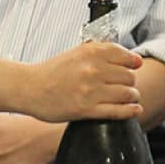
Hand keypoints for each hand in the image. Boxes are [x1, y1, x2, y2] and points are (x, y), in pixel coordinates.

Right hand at [21, 42, 143, 122]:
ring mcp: (90, 90)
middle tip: (125, 85)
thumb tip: (134, 60)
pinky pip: (117, 111)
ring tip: (128, 97)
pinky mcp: (86, 109)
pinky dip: (130, 111)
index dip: (132, 63)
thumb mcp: (78, 52)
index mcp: (91, 52)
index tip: (133, 67)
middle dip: (130, 82)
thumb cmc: (53, 71)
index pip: (127, 56)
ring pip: (127, 94)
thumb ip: (103, 52)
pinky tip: (135, 109)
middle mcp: (93, 70)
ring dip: (131, 96)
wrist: (29, 88)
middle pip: (129, 77)